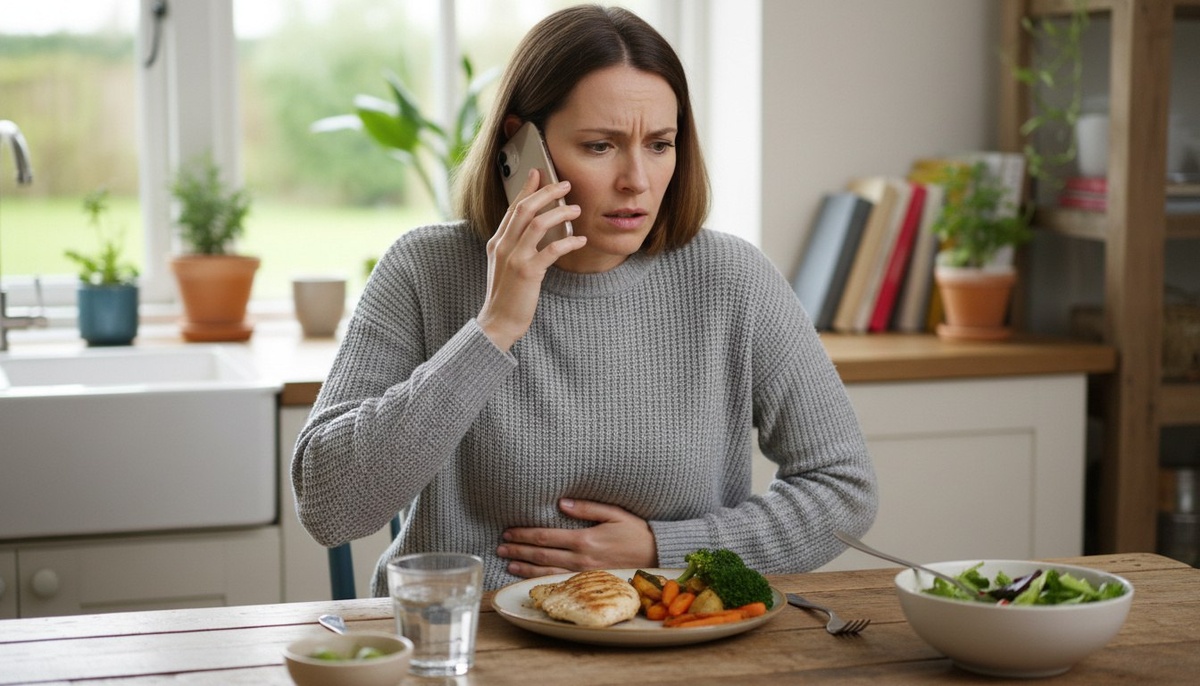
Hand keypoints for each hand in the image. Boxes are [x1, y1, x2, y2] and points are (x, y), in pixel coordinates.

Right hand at [477, 169, 583, 350]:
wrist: (498, 321)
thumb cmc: (507, 295)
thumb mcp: (505, 264)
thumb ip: (515, 245)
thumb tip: (534, 228)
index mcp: (497, 242)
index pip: (513, 208)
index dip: (527, 189)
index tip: (540, 173)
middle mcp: (503, 246)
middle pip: (524, 209)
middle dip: (546, 193)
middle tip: (565, 185)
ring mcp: (514, 258)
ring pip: (537, 224)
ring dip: (559, 213)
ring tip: (576, 210)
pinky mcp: (527, 273)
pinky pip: (551, 250)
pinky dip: (568, 242)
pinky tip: (580, 240)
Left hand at [497, 498, 657, 578]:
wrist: (658, 558)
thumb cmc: (637, 533)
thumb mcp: (616, 513)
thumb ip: (588, 507)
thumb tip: (561, 503)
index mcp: (585, 539)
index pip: (546, 537)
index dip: (524, 534)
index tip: (509, 531)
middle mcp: (581, 559)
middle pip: (541, 555)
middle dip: (518, 550)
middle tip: (500, 546)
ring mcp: (584, 574)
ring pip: (546, 571)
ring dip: (524, 567)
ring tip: (507, 562)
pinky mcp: (589, 584)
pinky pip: (559, 583)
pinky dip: (540, 580)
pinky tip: (528, 577)